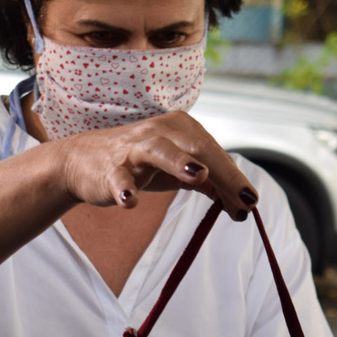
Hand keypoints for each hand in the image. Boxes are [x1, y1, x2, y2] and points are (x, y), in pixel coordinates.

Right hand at [51, 111, 257, 220]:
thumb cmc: (141, 164)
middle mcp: (161, 132)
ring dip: (179, 162)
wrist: (85, 162)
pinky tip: (130, 201)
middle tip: (244, 197)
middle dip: (222, 172)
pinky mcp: (110, 169)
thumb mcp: (180, 173)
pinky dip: (125, 189)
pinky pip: (119, 179)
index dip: (234, 177)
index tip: (251, 202)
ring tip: (198, 175)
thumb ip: (212, 186)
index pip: (214, 153)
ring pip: (159, 151)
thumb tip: (244, 207)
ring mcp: (134, 149)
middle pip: (197, 149)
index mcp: (182, 129)